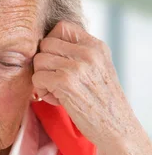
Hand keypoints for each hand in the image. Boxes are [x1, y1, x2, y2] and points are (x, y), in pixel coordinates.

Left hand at [32, 20, 134, 147]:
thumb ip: (80, 54)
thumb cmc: (103, 102)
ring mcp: (77, 66)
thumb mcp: (99, 68)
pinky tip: (56, 99)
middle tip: (55, 80)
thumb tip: (47, 46)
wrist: (116, 127)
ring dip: (42, 78)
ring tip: (57, 91)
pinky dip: (42, 91)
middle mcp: (88, 52)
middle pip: (45, 43)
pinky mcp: (66, 82)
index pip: (61, 27)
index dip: (52, 44)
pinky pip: (38, 78)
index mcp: (96, 46)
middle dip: (45, 63)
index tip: (57, 62)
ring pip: (39, 60)